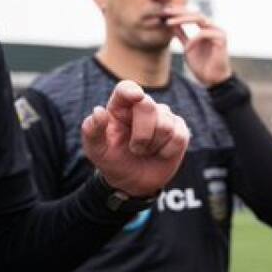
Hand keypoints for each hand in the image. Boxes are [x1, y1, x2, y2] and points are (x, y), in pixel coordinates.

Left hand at [81, 80, 189, 197]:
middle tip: (135, 149)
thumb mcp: (96, 151)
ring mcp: (164, 117)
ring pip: (165, 125)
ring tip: (146, 151)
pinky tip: (160, 153)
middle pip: (148, 106)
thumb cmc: (114, 160)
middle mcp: (143, 107)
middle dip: (141, 134)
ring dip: (152, 146)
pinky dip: (167, 151)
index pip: (126, 89)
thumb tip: (98, 111)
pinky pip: (179, 137)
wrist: (135, 182)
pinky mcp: (180, 130)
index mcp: (120, 107)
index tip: (136, 97)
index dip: (131, 91)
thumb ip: (92, 131)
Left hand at [163, 6, 232, 86]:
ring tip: (169, 22)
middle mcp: (213, 28)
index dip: (178, 13)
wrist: (212, 80)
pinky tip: (187, 47)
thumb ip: (182, 35)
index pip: (192, 15)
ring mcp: (218, 32)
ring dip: (183, 19)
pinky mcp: (222, 39)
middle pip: (196, 13)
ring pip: (200, 19)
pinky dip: (194, 39)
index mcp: (206, 28)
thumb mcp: (187, 47)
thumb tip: (171, 23)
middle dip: (179, 12)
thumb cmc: (202, 65)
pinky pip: (204, 33)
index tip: (164, 13)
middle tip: (165, 12)